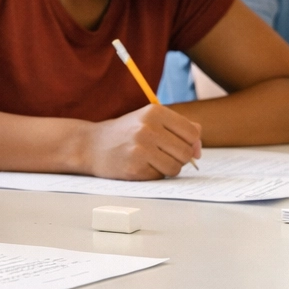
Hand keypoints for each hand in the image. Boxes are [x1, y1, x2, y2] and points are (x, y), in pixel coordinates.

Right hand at [83, 103, 202, 179]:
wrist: (90, 145)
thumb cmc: (125, 133)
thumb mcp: (150, 120)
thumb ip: (178, 128)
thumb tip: (198, 147)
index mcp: (155, 112)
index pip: (192, 133)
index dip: (191, 143)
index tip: (181, 146)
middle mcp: (148, 127)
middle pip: (186, 152)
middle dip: (180, 157)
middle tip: (164, 154)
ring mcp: (141, 148)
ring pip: (176, 167)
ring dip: (169, 168)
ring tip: (153, 160)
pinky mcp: (135, 167)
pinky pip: (160, 176)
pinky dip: (155, 174)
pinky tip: (141, 166)